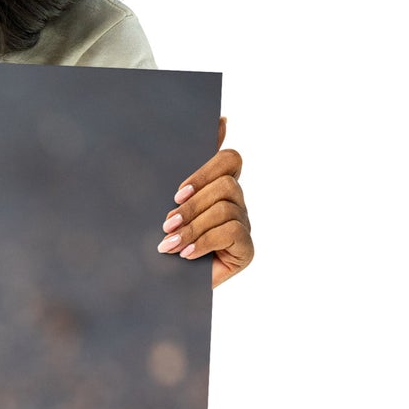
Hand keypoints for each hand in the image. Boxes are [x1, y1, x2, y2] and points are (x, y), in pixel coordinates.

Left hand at [157, 115, 252, 288]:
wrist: (162, 287)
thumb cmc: (162, 240)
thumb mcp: (164, 205)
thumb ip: (180, 170)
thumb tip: (215, 121)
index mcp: (217, 187)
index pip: (229, 159)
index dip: (206, 169)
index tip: (177, 192)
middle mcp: (235, 203)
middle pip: (226, 184)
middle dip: (192, 204)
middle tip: (166, 224)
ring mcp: (243, 225)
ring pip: (226, 208)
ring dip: (193, 226)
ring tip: (169, 244)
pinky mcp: (246, 249)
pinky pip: (233, 232)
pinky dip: (205, 242)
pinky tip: (186, 255)